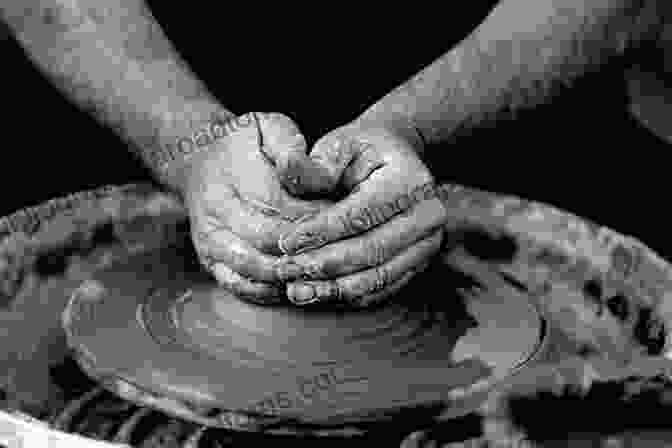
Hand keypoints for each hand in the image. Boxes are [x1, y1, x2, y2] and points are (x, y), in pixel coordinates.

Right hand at [180, 112, 332, 303]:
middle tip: (344, 252)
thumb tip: (301, 169)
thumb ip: (289, 145)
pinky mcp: (211, 264)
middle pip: (270, 245)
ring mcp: (210, 244)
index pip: (279, 209)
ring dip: (294, 275)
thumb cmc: (244, 143)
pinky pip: (244, 288)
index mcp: (230, 180)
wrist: (198, 160)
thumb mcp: (267, 126)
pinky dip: (275, 292)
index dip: (315, 219)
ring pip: (258, 272)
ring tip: (327, 271)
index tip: (344, 220)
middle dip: (309, 251)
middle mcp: (214, 216)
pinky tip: (301, 284)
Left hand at [274, 116, 446, 307]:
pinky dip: (349, 295)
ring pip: (378, 276)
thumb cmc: (361, 153)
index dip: (321, 231)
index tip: (285, 243)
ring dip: (334, 288)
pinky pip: (384, 288)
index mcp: (411, 180)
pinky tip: (318, 294)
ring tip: (296, 290)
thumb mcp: (339, 146)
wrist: (393, 163)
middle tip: (285, 271)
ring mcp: (428, 243)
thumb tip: (288, 166)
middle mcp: (428, 214)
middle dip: (324, 265)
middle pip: (372, 250)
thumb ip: (315, 164)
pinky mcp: (419, 263)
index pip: (361, 214)